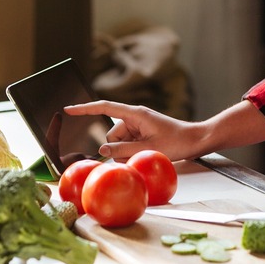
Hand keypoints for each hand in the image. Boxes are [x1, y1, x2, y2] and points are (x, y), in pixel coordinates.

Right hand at [64, 100, 200, 161]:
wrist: (196, 140)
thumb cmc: (177, 142)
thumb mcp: (148, 149)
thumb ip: (123, 149)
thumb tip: (102, 150)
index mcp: (135, 114)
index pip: (104, 107)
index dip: (84, 109)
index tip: (68, 109)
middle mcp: (134, 118)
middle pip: (111, 135)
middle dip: (117, 149)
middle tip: (137, 156)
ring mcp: (137, 126)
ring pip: (118, 143)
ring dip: (125, 153)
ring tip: (145, 155)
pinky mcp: (141, 134)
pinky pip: (127, 145)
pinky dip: (131, 153)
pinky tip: (145, 154)